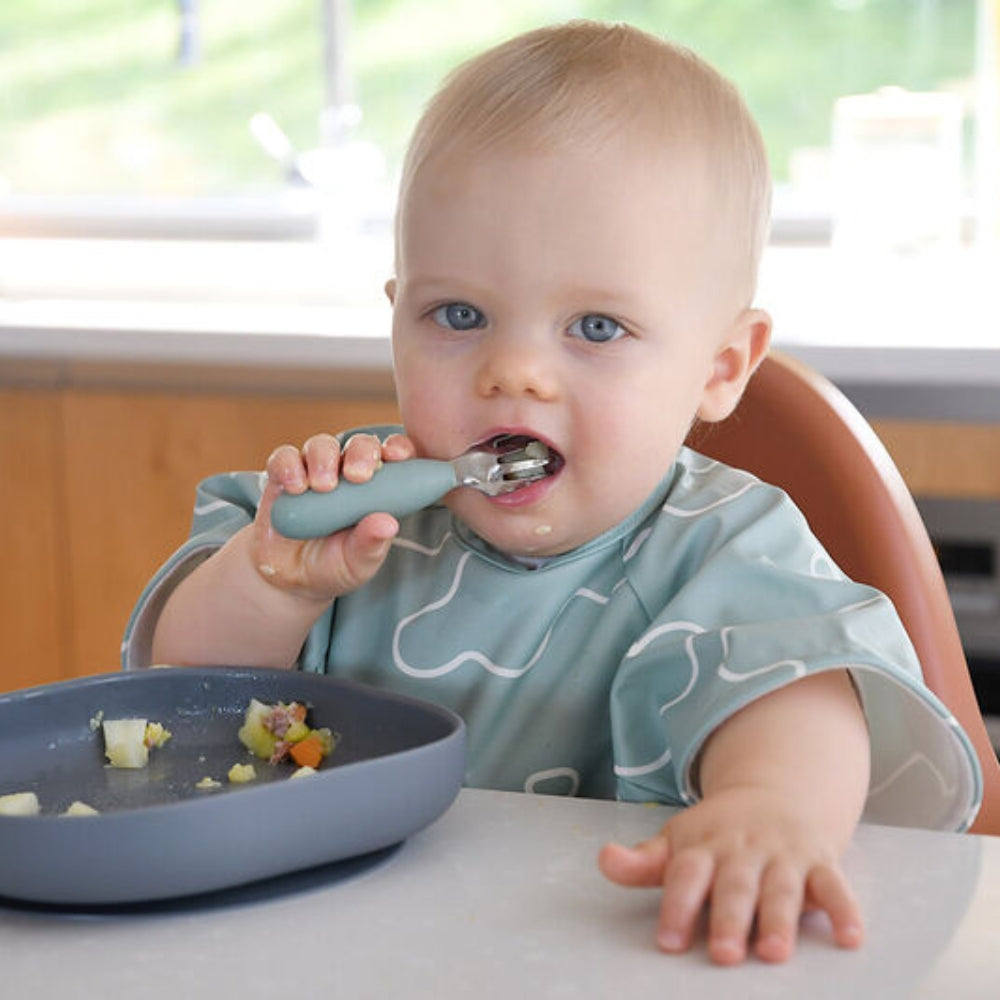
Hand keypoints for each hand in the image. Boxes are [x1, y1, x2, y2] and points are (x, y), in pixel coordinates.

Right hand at [251, 431, 415, 601]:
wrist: (291, 578)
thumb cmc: (334, 566)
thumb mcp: (358, 563)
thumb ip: (372, 544)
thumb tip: (389, 524)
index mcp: (376, 488)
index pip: (393, 456)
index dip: (398, 448)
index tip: (397, 456)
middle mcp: (347, 473)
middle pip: (359, 444)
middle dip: (361, 452)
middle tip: (357, 476)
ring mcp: (314, 471)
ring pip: (321, 445)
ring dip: (323, 459)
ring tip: (322, 487)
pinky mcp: (282, 477)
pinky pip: (284, 458)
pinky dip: (289, 467)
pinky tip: (295, 488)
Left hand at [598, 787, 863, 964]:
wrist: (777, 790)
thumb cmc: (718, 833)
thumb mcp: (678, 841)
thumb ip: (643, 861)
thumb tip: (604, 860)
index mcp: (704, 847)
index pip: (686, 874)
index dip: (676, 906)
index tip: (667, 941)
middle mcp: (743, 850)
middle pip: (734, 885)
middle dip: (729, 919)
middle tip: (724, 955)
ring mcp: (783, 855)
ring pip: (781, 888)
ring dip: (780, 920)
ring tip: (773, 952)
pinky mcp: (819, 863)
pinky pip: (835, 885)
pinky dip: (844, 909)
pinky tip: (849, 937)